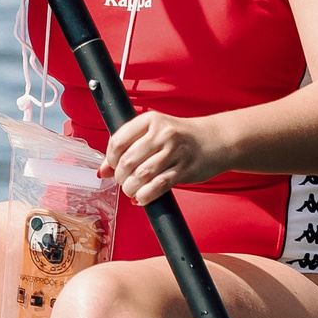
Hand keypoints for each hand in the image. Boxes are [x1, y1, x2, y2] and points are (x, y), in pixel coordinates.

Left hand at [101, 112, 225, 206]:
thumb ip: (128, 148)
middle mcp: (163, 133)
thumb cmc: (180, 138)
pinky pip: (157, 187)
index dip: (110, 159)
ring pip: (141, 176)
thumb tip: (102, 171)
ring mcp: (175, 151)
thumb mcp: (153, 134)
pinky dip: (145, 196)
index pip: (118, 141)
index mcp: (151, 120)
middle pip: (127, 161)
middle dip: (120, 177)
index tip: (112, 167)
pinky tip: (142, 197)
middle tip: (124, 181)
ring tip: (132, 190)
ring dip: (130, 188)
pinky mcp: (184, 170)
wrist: (215, 141)